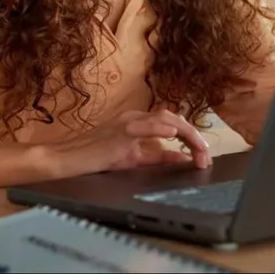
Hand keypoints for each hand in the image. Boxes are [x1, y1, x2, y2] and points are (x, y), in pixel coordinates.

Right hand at [45, 110, 211, 177]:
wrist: (68, 159)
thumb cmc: (96, 157)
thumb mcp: (133, 158)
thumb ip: (157, 157)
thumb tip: (181, 158)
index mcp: (139, 121)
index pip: (173, 124)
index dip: (192, 138)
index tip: (203, 156)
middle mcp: (136, 116)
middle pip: (174, 119)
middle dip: (194, 136)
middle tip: (206, 156)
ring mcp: (128, 121)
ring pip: (165, 119)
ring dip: (186, 134)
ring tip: (200, 148)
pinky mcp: (119, 131)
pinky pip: (144, 126)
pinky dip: (160, 128)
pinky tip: (173, 134)